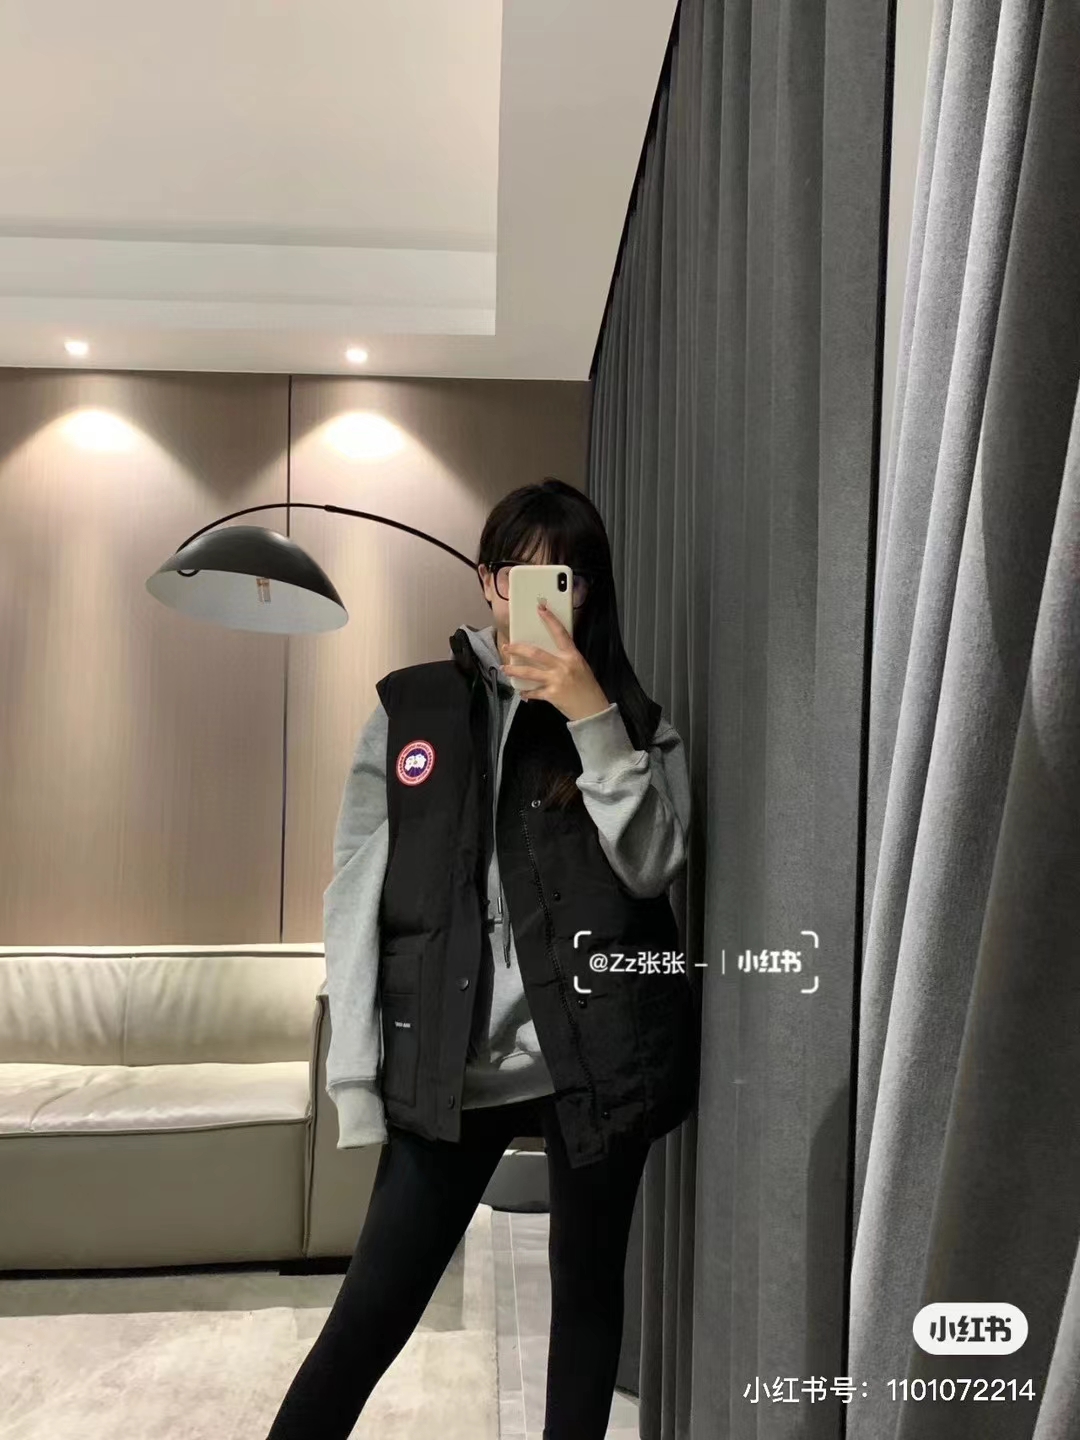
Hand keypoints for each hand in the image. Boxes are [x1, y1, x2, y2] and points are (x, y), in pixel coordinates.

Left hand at [500, 602, 610, 721]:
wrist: (593, 709)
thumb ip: (565, 659)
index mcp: (572, 656)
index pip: (560, 634)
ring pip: (530, 673)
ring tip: (504, 668)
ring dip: (514, 671)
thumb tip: (547, 654)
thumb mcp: (580, 667)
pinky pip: (534, 692)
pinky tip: (521, 692)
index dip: (550, 620)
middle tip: (507, 647)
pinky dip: (527, 692)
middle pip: (536, 654)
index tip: (540, 609)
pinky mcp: (552, 695)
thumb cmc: (587, 687)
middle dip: (518, 649)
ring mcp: (556, 680)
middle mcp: (563, 666)